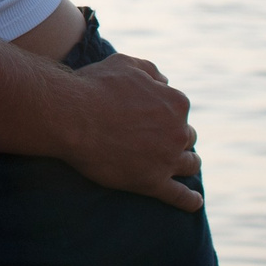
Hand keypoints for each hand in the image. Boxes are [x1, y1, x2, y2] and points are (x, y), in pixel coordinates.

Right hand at [60, 54, 203, 212]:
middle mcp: (178, 131)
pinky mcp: (153, 183)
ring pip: (189, 164)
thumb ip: (150, 70)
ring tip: (179, 167)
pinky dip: (190, 200)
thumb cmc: (95, 87)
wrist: (72, 117)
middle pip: (186, 137)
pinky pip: (180, 196)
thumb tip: (166, 81)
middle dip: (176, 138)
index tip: (151, 118)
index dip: (165, 114)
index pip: (179, 110)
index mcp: (175, 102)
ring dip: (187, 164)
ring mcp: (167, 159)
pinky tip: (194, 202)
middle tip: (158, 141)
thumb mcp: (125, 63)